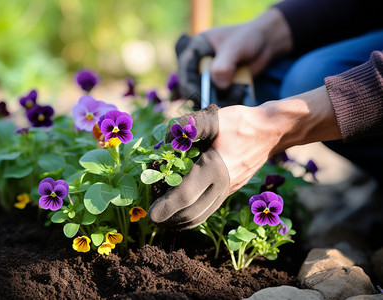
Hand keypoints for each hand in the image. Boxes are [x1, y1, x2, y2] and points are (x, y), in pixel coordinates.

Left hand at [149, 104, 230, 229]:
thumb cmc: (241, 123)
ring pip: (201, 216)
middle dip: (170, 218)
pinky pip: (209, 210)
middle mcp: (222, 185)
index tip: (152, 215)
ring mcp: (228, 191)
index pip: (185, 195)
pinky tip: (181, 212)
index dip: (166, 207)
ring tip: (163, 218)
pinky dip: (193, 215)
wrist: (271, 132)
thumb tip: (166, 136)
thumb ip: (189, 126)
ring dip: (180, 221)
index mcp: (215, 169)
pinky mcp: (230, 191)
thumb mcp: (215, 118)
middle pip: (191, 213)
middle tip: (152, 217)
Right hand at [177, 8, 291, 104]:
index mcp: (196, 49)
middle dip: (203, 96)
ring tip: (237, 92)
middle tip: (215, 106)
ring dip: (219, 99)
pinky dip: (228, 100)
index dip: (189, 84)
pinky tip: (240, 91)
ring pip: (205, 95)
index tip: (199, 97)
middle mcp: (199, 64)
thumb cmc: (248, 37)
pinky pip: (218, 99)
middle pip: (191, 86)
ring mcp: (209, 77)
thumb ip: (224, 65)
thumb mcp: (235, 47)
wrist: (265, 43)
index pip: (185, 68)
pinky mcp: (220, 86)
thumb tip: (220, 86)